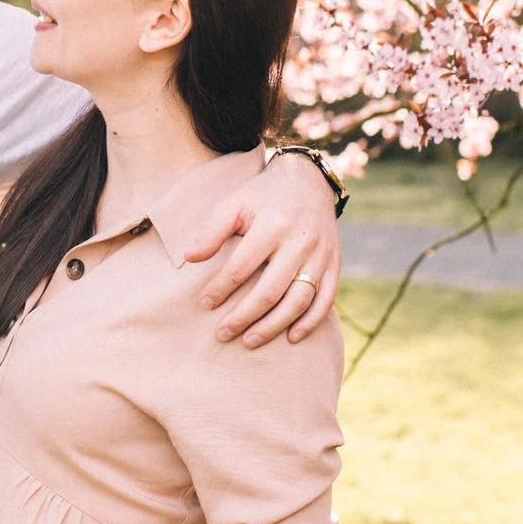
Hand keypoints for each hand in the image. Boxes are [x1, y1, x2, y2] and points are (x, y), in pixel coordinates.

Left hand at [182, 152, 340, 346]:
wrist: (308, 182)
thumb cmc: (262, 197)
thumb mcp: (234, 203)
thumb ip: (211, 230)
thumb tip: (189, 258)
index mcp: (273, 224)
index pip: (242, 267)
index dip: (221, 288)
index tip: (204, 304)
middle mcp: (301, 241)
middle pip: (270, 290)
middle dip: (244, 317)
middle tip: (222, 334)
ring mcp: (321, 255)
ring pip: (298, 300)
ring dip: (274, 326)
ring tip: (249, 341)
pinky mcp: (334, 264)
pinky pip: (326, 299)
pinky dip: (310, 322)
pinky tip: (291, 337)